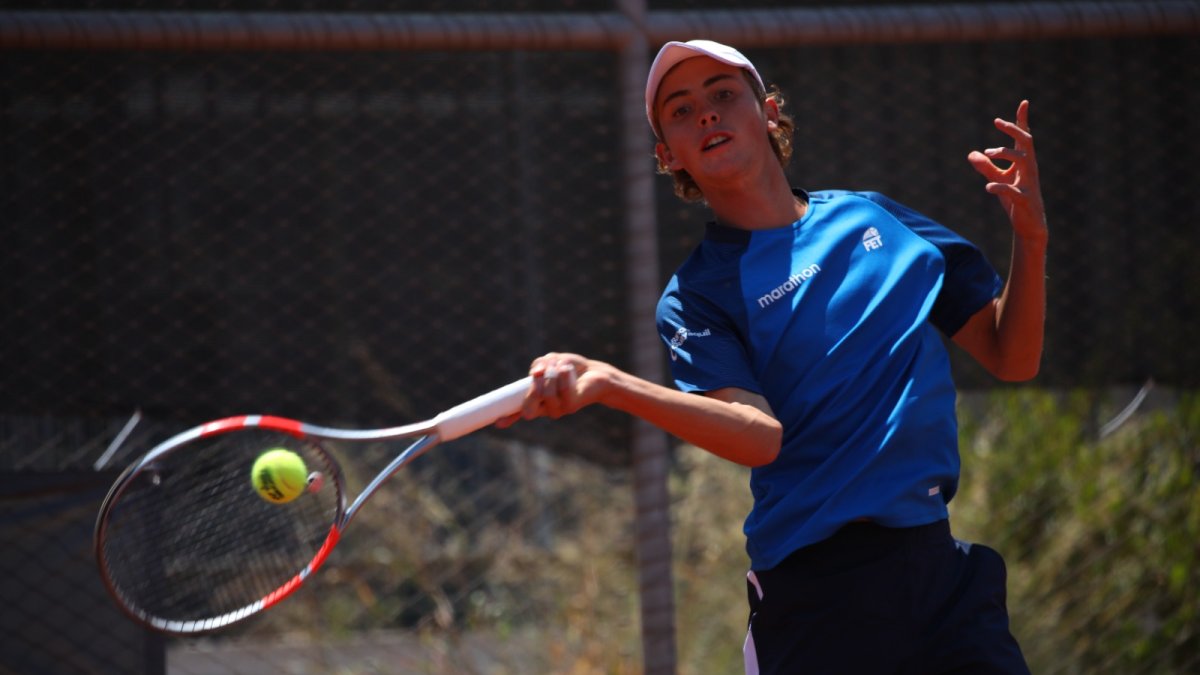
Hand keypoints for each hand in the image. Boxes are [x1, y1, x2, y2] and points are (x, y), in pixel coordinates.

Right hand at [494, 352, 601, 427]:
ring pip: (545, 393)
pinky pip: (561, 388)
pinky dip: (563, 371)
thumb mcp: (549, 362)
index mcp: (535, 401)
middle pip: (528, 406)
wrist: (595, 372)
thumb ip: (539, 366)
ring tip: (560, 365)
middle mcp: (545, 409)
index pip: (517, 412)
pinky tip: (569, 369)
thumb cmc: (569, 368)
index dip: (507, 417)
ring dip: (551, 373)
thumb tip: (535, 373)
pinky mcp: (572, 405)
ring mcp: (559, 410)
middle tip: (542, 370)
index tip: (498, 423)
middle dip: (533, 385)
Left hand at [967, 100, 1047, 243]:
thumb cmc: (1015, 200)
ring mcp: (1029, 184)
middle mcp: (1029, 169)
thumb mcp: (998, 180)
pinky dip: (999, 187)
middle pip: (1027, 143)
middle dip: (1014, 130)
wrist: (1029, 225)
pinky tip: (988, 187)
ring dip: (1006, 153)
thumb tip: (971, 154)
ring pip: (1024, 162)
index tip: (1024, 103)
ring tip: (987, 153)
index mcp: (1024, 163)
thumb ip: (986, 167)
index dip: (1022, 121)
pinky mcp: (1024, 200)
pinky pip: (1013, 191)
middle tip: (997, 121)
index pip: (1024, 138)